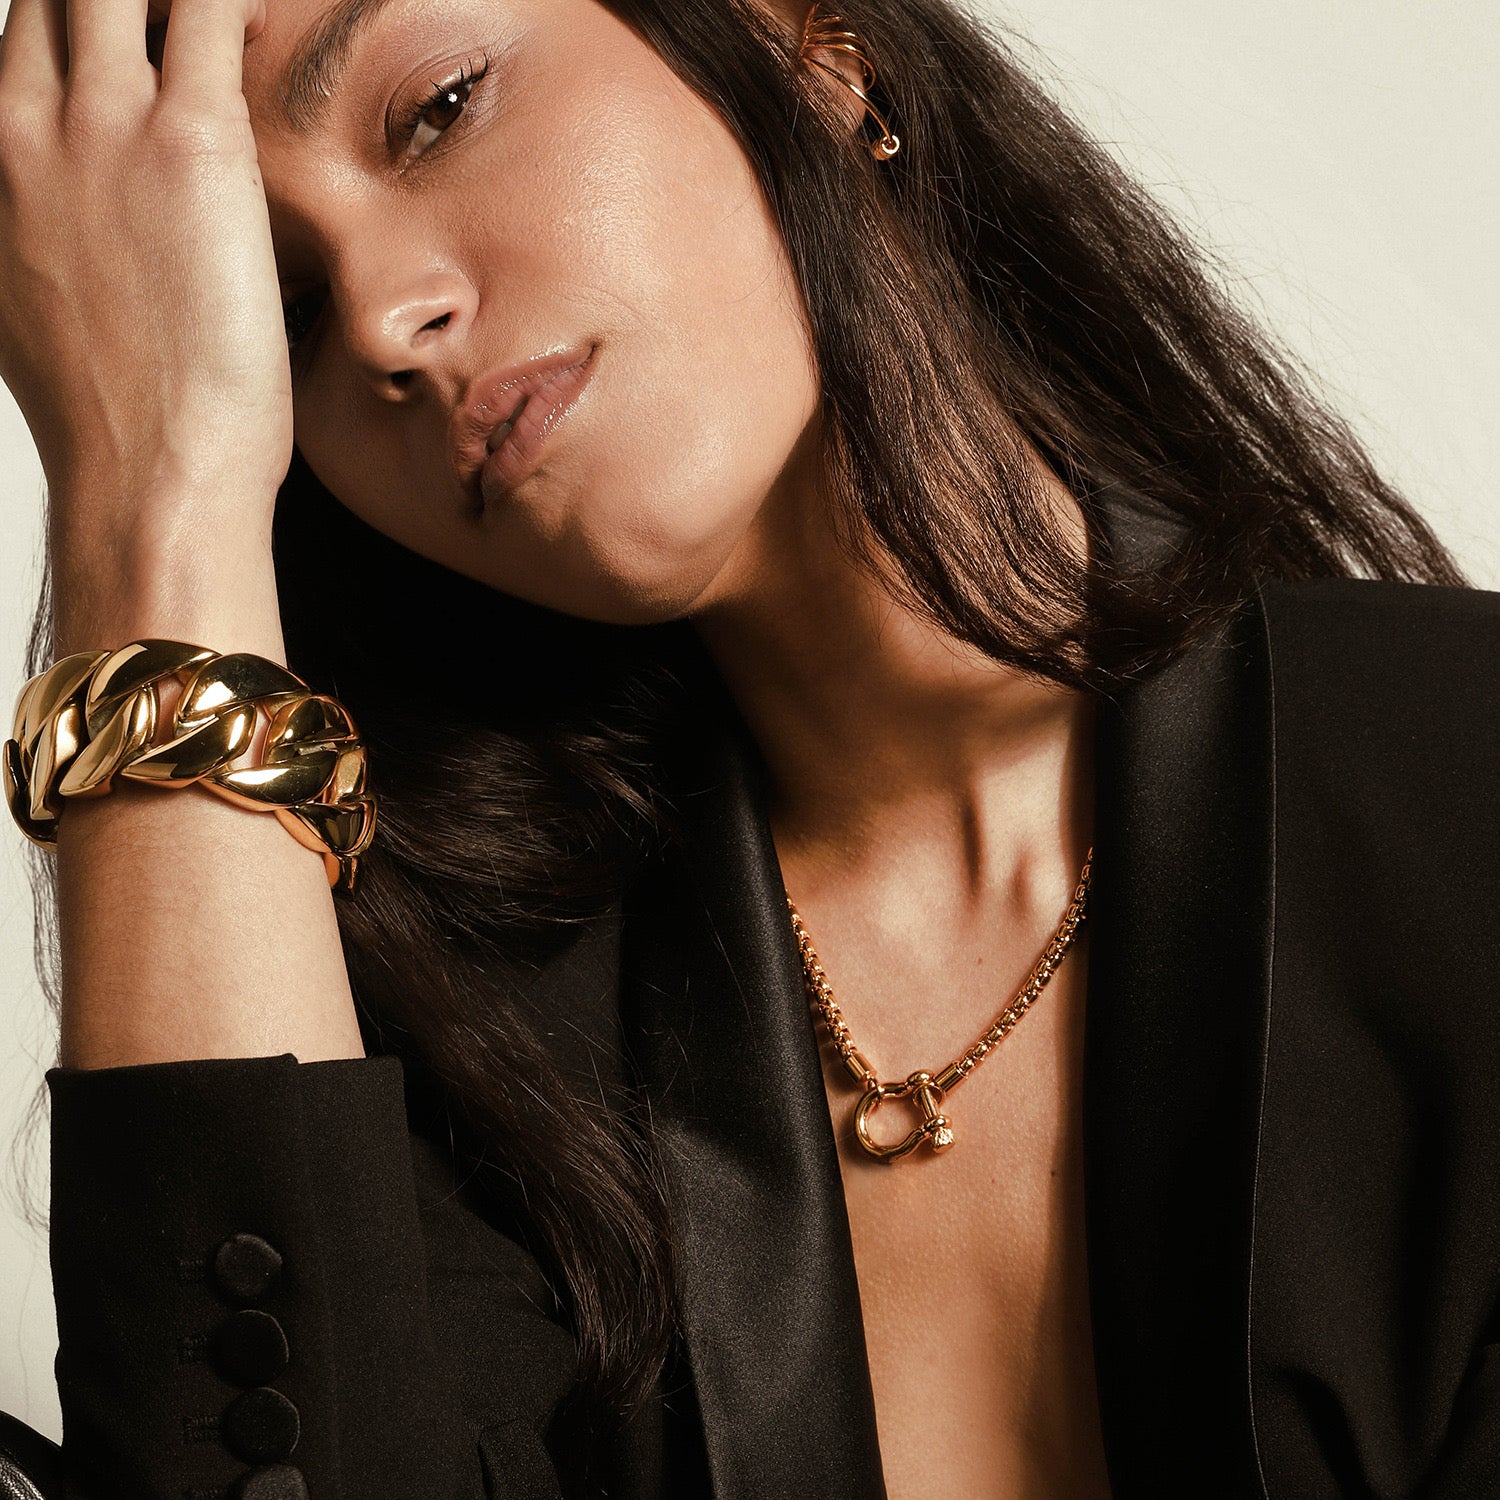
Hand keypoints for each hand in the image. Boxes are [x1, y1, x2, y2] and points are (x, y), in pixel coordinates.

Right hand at [0, 0, 290, 574]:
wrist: (149, 472)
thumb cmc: (120, 421)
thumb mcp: (34, 318)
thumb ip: (36, 246)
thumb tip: (58, 246)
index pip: (23, 43)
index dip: (78, 23)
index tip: (132, 35)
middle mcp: (26, 130)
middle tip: (171, 19)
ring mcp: (101, 126)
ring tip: (222, 15)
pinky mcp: (191, 142)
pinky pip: (207, 8)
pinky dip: (230, 0)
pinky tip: (268, 10)